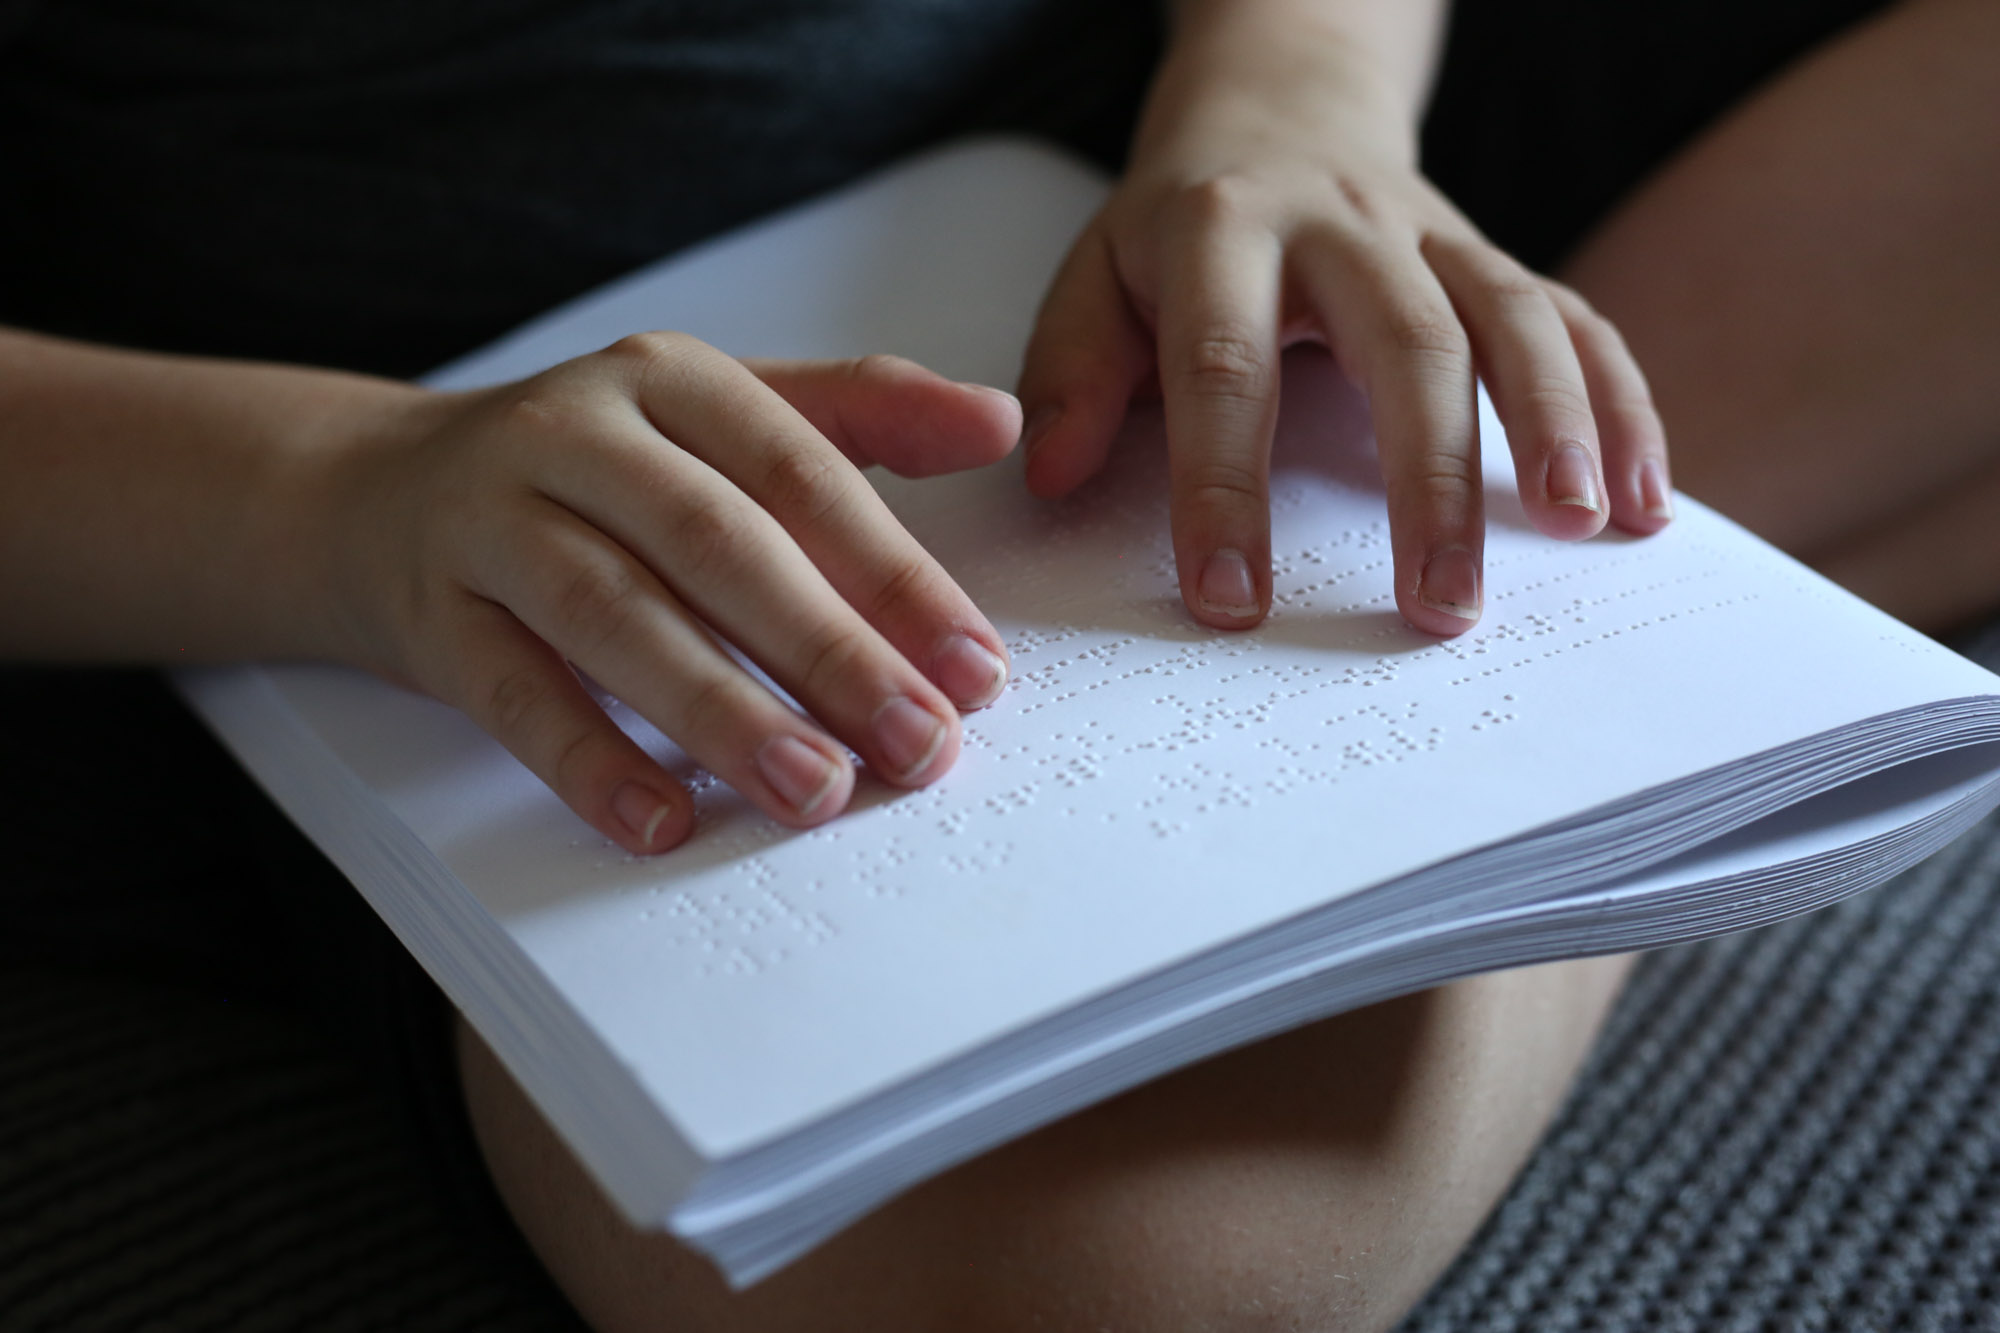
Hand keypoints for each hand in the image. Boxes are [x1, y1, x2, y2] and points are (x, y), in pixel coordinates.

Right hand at [324, 336, 1018, 853]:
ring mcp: (488, 520)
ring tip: (813, 791)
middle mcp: (574, 433)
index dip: (894, 576)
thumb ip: (860, 415)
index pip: (801, 474)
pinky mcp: (428, 612)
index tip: (974, 670)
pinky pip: (510, 690)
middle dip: (828, 651)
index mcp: (669, 381)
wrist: (373, 493)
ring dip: (722, 710)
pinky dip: (587, 758)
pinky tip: (660, 821)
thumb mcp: (718, 418)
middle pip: (715, 543)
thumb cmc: (590, 470)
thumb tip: (1001, 422)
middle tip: (918, 746)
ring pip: (613, 615)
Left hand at [1017, 19, 1672, 635]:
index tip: (1231, 598)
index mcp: (1221, 232)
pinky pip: (1575, 322)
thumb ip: (1070, 370)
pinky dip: (1622, 406)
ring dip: (1555, 427)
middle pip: (1405, 343)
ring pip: (1513, 319)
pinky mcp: (1494, 260)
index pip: (1223, 367)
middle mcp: (1342, 226)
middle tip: (1439, 607)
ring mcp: (1434, 237)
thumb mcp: (1093, 275)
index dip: (1225, 487)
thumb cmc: (1176, 228)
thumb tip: (1054, 477)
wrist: (1278, 110)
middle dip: (1430, 478)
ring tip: (1579, 532)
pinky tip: (1647, 501)